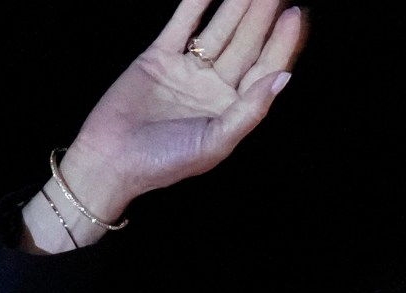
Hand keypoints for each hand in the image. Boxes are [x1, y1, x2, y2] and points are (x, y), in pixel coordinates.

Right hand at [25, 0, 305, 249]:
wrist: (109, 160)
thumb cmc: (164, 162)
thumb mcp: (215, 143)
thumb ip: (250, 111)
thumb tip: (284, 77)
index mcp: (233, 109)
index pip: (265, 68)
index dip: (282, 41)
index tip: (296, 13)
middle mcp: (214, 87)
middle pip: (245, 43)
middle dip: (261, 15)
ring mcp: (187, 70)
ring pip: (217, 30)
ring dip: (235, 5)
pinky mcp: (158, 58)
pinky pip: (181, 24)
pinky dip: (194, 4)